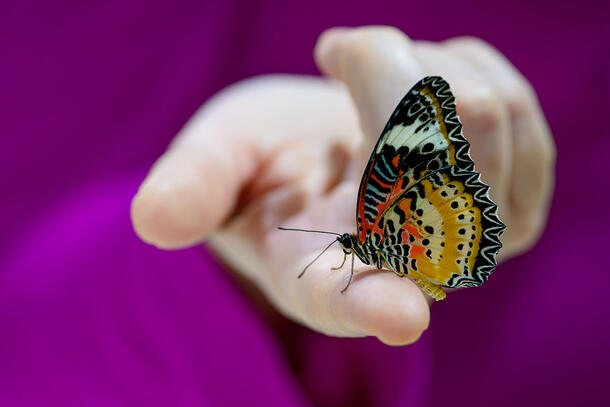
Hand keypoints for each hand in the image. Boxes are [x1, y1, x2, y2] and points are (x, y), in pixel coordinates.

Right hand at [131, 26, 554, 344]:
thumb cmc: (268, 160)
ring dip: (419, 66)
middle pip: (431, 160)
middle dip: (381, 75)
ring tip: (378, 82)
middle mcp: (396, 273)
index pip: (342, 300)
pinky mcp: (512, 209)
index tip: (397, 313)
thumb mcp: (217, 164)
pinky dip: (464, 66)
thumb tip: (154, 219)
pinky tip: (429, 88)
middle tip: (339, 56)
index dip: (368, 304)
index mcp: (314, 272)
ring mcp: (467, 246)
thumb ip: (192, 187)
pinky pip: (515, 106)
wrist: (331, 154)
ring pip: (484, 117)